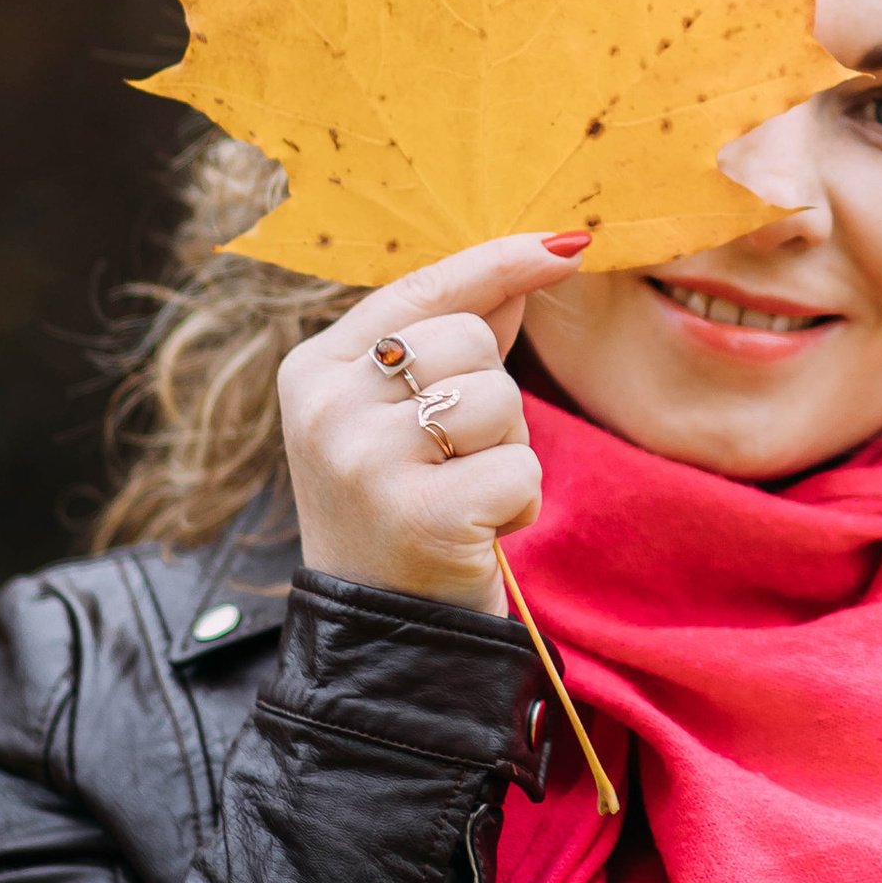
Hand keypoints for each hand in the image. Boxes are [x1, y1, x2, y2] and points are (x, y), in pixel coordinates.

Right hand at [278, 232, 588, 611]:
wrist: (380, 638)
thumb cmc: (404, 509)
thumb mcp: (403, 416)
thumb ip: (457, 336)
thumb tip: (538, 258)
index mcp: (314, 370)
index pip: (423, 288)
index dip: (501, 261)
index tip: (567, 244)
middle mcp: (327, 409)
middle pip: (471, 342)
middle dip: (492, 397)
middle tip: (455, 459)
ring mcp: (366, 462)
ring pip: (499, 401)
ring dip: (506, 452)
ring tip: (461, 495)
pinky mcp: (420, 516)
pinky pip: (519, 467)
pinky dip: (518, 503)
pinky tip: (475, 534)